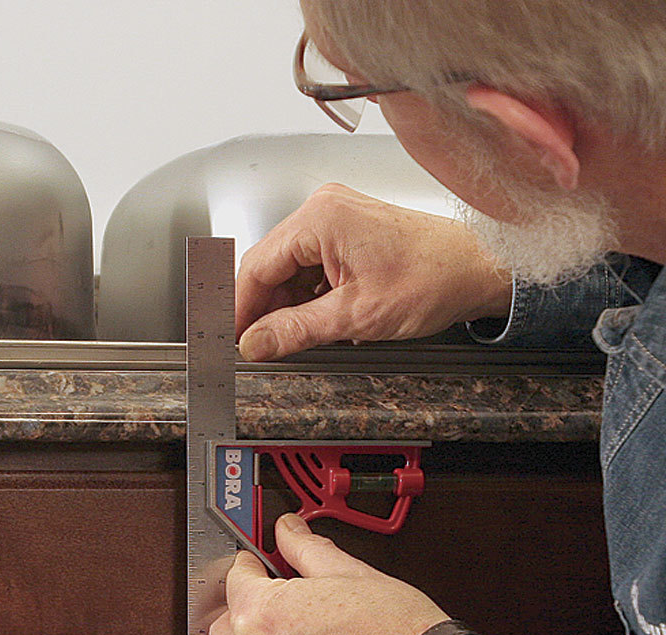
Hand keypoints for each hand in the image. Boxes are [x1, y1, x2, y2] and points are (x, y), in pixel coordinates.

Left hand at [209, 514, 450, 634]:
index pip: (235, 578)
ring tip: (306, 632)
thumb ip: (304, 548)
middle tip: (280, 596)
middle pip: (227, 626)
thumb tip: (289, 531)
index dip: (252, 564)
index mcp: (261, 616)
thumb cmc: (394, 633)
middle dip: (246, 608)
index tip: (263, 560)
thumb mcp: (347, 571)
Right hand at [236, 183, 511, 360]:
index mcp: (319, 219)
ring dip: (290, 307)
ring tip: (299, 339)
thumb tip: (255, 343)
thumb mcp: (356, 316)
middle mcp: (324, 211)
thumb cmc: (432, 279)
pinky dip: (310, 298)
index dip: (240, 309)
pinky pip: (313, 268)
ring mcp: (337, 220)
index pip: (256, 267)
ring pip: (290, 271)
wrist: (478, 268)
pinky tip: (319, 322)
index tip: (232, 340)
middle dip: (266, 310)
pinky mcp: (349, 234)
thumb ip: (296, 330)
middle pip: (270, 267)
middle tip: (262, 348)